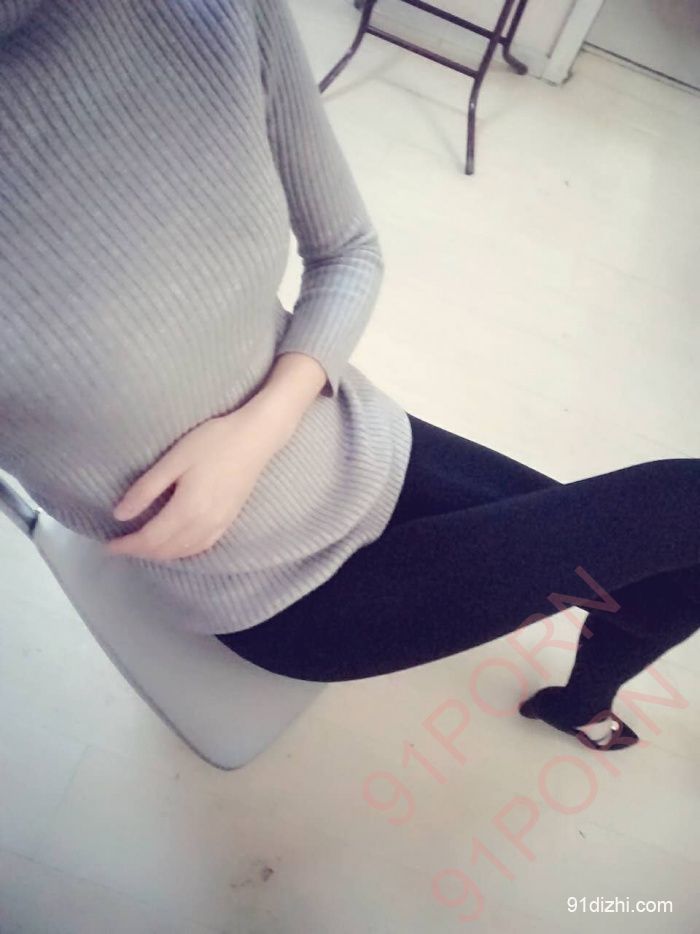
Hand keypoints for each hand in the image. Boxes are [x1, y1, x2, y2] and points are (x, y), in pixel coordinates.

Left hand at [104, 402, 288, 561]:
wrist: (255, 439)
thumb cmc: (212, 442)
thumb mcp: (174, 460)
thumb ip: (146, 489)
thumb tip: (120, 515)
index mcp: (186, 510)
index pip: (150, 539)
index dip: (127, 545)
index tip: (107, 545)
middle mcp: (203, 524)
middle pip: (165, 549)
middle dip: (140, 552)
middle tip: (119, 547)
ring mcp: (219, 525)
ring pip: (183, 551)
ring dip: (159, 554)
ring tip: (141, 548)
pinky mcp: (228, 521)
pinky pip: (201, 547)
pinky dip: (182, 552)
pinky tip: (174, 547)